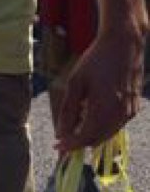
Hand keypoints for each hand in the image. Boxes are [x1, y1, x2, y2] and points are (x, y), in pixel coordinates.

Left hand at [55, 25, 145, 151]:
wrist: (123, 45)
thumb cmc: (95, 61)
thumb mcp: (75, 83)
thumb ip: (68, 110)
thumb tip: (61, 133)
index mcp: (104, 109)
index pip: (85, 138)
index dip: (70, 145)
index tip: (57, 146)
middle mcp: (120, 115)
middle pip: (97, 139)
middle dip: (79, 141)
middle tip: (63, 137)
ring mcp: (130, 111)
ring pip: (108, 133)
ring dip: (91, 134)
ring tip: (74, 122)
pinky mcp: (134, 107)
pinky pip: (116, 124)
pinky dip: (102, 125)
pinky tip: (90, 113)